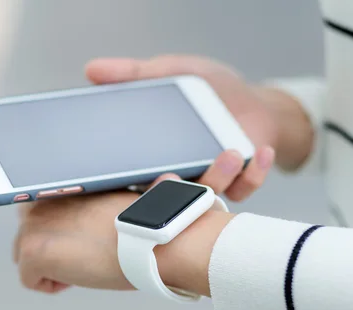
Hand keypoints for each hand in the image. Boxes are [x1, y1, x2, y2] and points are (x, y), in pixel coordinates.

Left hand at [14, 174, 233, 294]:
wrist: (150, 239)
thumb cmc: (140, 225)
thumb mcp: (110, 202)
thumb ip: (87, 206)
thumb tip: (88, 220)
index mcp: (59, 187)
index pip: (40, 213)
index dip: (62, 231)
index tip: (85, 239)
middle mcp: (39, 202)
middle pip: (29, 235)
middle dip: (52, 248)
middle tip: (87, 254)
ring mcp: (32, 227)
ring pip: (26, 258)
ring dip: (52, 266)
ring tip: (86, 264)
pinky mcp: (32, 253)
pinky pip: (31, 280)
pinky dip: (54, 285)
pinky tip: (81, 275)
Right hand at [86, 55, 285, 200]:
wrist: (250, 99)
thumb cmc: (207, 89)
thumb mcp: (169, 72)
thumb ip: (133, 73)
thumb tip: (91, 69)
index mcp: (151, 156)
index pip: (128, 175)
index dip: (122, 180)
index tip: (122, 172)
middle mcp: (176, 174)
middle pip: (163, 195)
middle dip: (165, 192)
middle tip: (168, 178)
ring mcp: (207, 181)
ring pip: (204, 197)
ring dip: (215, 178)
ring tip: (228, 154)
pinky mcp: (238, 182)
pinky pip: (243, 188)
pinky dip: (253, 173)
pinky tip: (261, 151)